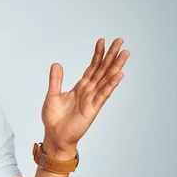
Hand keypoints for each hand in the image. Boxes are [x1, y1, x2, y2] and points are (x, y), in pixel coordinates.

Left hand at [41, 38, 129, 158]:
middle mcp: (88, 91)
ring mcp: (92, 99)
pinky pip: (103, 94)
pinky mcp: (92, 109)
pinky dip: (111, 84)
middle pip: (103, 70)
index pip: (92, 67)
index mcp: (80, 87)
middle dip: (111, 55)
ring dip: (115, 66)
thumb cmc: (53, 118)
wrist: (55, 136)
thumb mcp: (52, 95)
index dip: (97, 54)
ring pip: (106, 79)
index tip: (102, 41)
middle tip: (120, 41)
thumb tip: (56, 64)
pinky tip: (118, 74)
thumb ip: (56, 80)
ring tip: (124, 54)